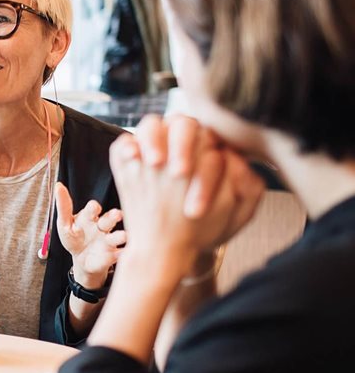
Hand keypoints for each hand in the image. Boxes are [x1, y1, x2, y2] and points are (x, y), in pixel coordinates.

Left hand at [55, 182, 125, 288]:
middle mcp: (102, 226)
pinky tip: (126, 252)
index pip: (93, 208)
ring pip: (118, 235)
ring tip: (123, 236)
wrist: (81, 260)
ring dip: (121, 235)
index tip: (94, 208)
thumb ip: (63, 207)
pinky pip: (121, 253)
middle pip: (110, 218)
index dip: (94, 207)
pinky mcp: (113, 254)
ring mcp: (109, 240)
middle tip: (117, 215)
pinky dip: (125, 253)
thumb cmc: (73, 238)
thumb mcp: (64, 224)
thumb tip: (58, 185)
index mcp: (90, 216)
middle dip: (114, 216)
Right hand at [134, 114, 264, 245]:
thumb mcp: (236, 213)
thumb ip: (249, 187)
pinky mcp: (129, 160)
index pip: (212, 139)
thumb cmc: (204, 227)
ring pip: (152, 125)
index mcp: (208, 149)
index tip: (197, 200)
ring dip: (153, 140)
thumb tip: (236, 160)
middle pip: (183, 124)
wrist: (170, 247)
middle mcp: (181, 144)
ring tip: (154, 163)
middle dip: (182, 147)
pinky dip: (127, 147)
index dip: (207, 165)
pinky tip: (132, 157)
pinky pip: (123, 144)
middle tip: (179, 175)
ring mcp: (153, 150)